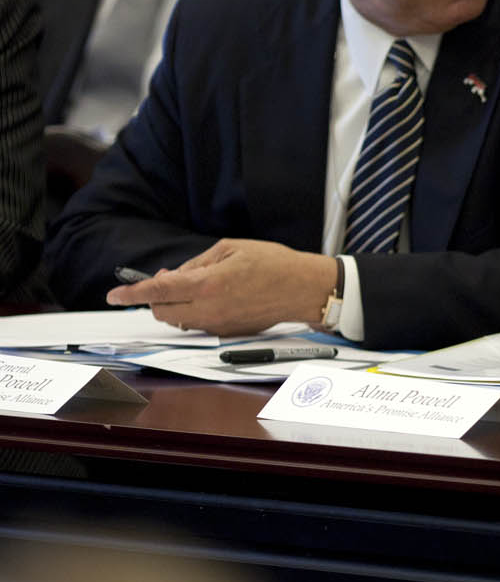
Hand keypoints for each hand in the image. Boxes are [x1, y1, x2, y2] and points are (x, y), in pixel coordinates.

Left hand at [104, 239, 334, 336]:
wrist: (303, 289)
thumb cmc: (273, 264)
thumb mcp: (231, 249)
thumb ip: (196, 264)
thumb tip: (172, 276)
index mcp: (208, 284)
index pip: (158, 291)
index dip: (131, 293)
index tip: (114, 295)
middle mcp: (209, 309)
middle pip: (161, 311)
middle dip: (155, 298)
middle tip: (168, 279)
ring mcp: (218, 324)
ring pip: (178, 320)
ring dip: (174, 306)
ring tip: (195, 286)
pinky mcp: (228, 332)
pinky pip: (198, 325)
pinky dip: (193, 312)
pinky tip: (211, 298)